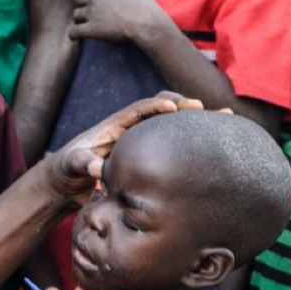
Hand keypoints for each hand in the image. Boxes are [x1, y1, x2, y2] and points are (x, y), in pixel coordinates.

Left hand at [42, 94, 202, 204]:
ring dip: (196, 124)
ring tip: (225, 122)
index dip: (156, 107)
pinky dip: (193, 144)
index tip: (173, 108)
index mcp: (114, 126)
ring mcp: (141, 142)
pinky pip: (173, 146)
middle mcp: (131, 130)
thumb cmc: (66, 170)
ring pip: (173, 128)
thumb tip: (97, 168)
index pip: (139, 110)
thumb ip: (82, 163)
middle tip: (207, 110)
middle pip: (163, 111)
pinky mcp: (148, 157)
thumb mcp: (70, 165)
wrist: (65, 183)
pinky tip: (217, 146)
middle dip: (184, 108)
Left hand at [70, 0, 168, 45]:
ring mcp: (92, 12)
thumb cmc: (146, 8)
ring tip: (83, 25)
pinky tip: (76, 37)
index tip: (94, 1)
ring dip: (78, 20)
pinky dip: (74, 34)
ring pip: (75, 15)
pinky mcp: (91, 28)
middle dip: (81, 5)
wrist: (147, 24)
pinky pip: (74, 31)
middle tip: (86, 13)